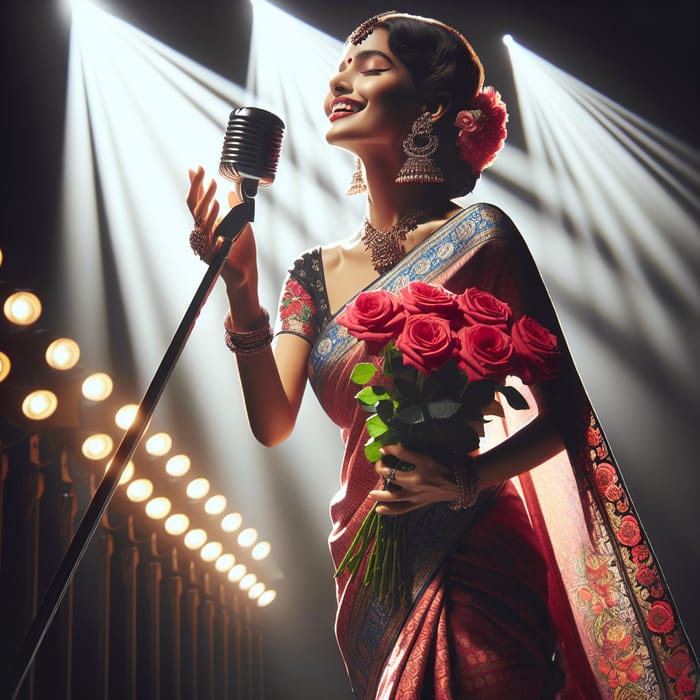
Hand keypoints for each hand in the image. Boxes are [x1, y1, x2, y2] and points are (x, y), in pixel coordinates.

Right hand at [186, 166, 256, 287]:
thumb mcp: (241, 223)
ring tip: (215, 193)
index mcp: (207, 224)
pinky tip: (220, 216)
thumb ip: (235, 208)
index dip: (196, 184)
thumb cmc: (242, 249)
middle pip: (195, 208)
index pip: (197, 200)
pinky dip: (214, 227)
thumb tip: (232, 190)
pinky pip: (209, 240)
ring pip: (201, 222)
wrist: (246, 272)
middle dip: (200, 190)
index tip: (196, 168)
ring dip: (207, 207)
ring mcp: (204, 244)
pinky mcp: (211, 257)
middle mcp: (202, 232)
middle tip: (209, 176)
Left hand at [369, 444, 457, 515]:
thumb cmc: (449, 465)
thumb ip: (414, 451)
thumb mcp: (433, 454)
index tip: (382, 448)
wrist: (462, 484)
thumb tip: (395, 448)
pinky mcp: (419, 503)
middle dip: (381, 469)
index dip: (390, 449)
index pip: (401, 453)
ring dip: (380, 493)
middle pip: (392, 475)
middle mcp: (418, 480)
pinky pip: (401, 509)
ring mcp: (417, 494)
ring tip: (371, 493)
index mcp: (424, 463)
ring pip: (393, 496)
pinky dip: (389, 510)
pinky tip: (379, 509)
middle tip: (379, 465)